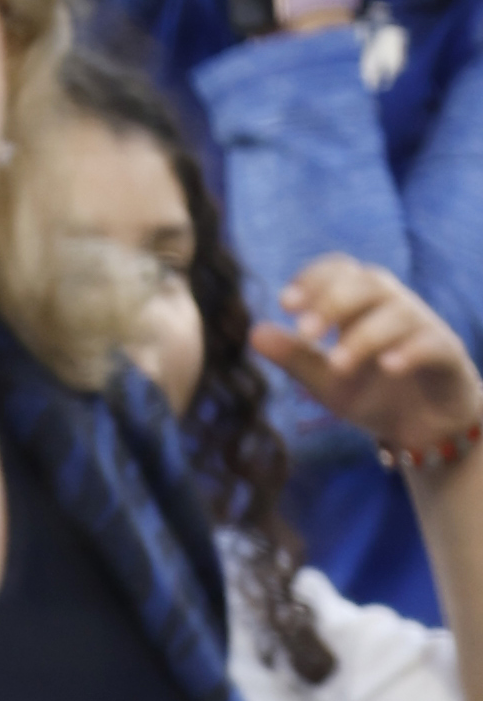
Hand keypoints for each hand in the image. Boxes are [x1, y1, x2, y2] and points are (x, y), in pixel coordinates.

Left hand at [257, 257, 482, 458]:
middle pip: (369, 283)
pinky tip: (388, 367)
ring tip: (338, 364)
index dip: (315, 279)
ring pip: (398, 314)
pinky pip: (433, 343)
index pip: (341, 272)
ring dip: (365, 335)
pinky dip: (410, 351)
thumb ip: (294, 357)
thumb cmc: (373, 394)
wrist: (422, 428)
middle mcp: (394, 307)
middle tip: (306, 332)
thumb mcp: (325, 381)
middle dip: (335, 302)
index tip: (286, 303)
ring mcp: (424, 328)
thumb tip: (253, 332)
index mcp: (361, 306)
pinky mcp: (448, 355)